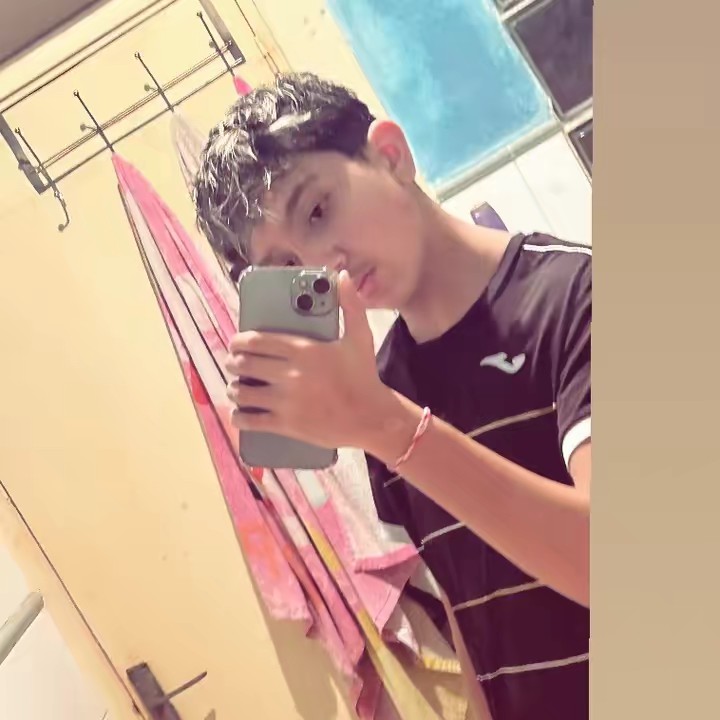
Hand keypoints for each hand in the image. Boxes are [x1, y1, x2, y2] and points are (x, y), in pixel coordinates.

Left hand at [225, 270, 391, 449]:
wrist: (372, 417)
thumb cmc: (364, 376)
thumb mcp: (360, 337)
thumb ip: (350, 304)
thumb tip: (342, 276)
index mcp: (303, 350)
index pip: (256, 341)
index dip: (238, 341)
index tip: (235, 343)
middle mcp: (290, 374)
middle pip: (244, 364)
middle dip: (233, 363)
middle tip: (234, 364)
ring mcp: (286, 401)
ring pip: (242, 393)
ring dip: (234, 389)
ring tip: (237, 388)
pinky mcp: (286, 424)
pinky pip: (250, 420)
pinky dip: (238, 417)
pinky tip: (239, 414)